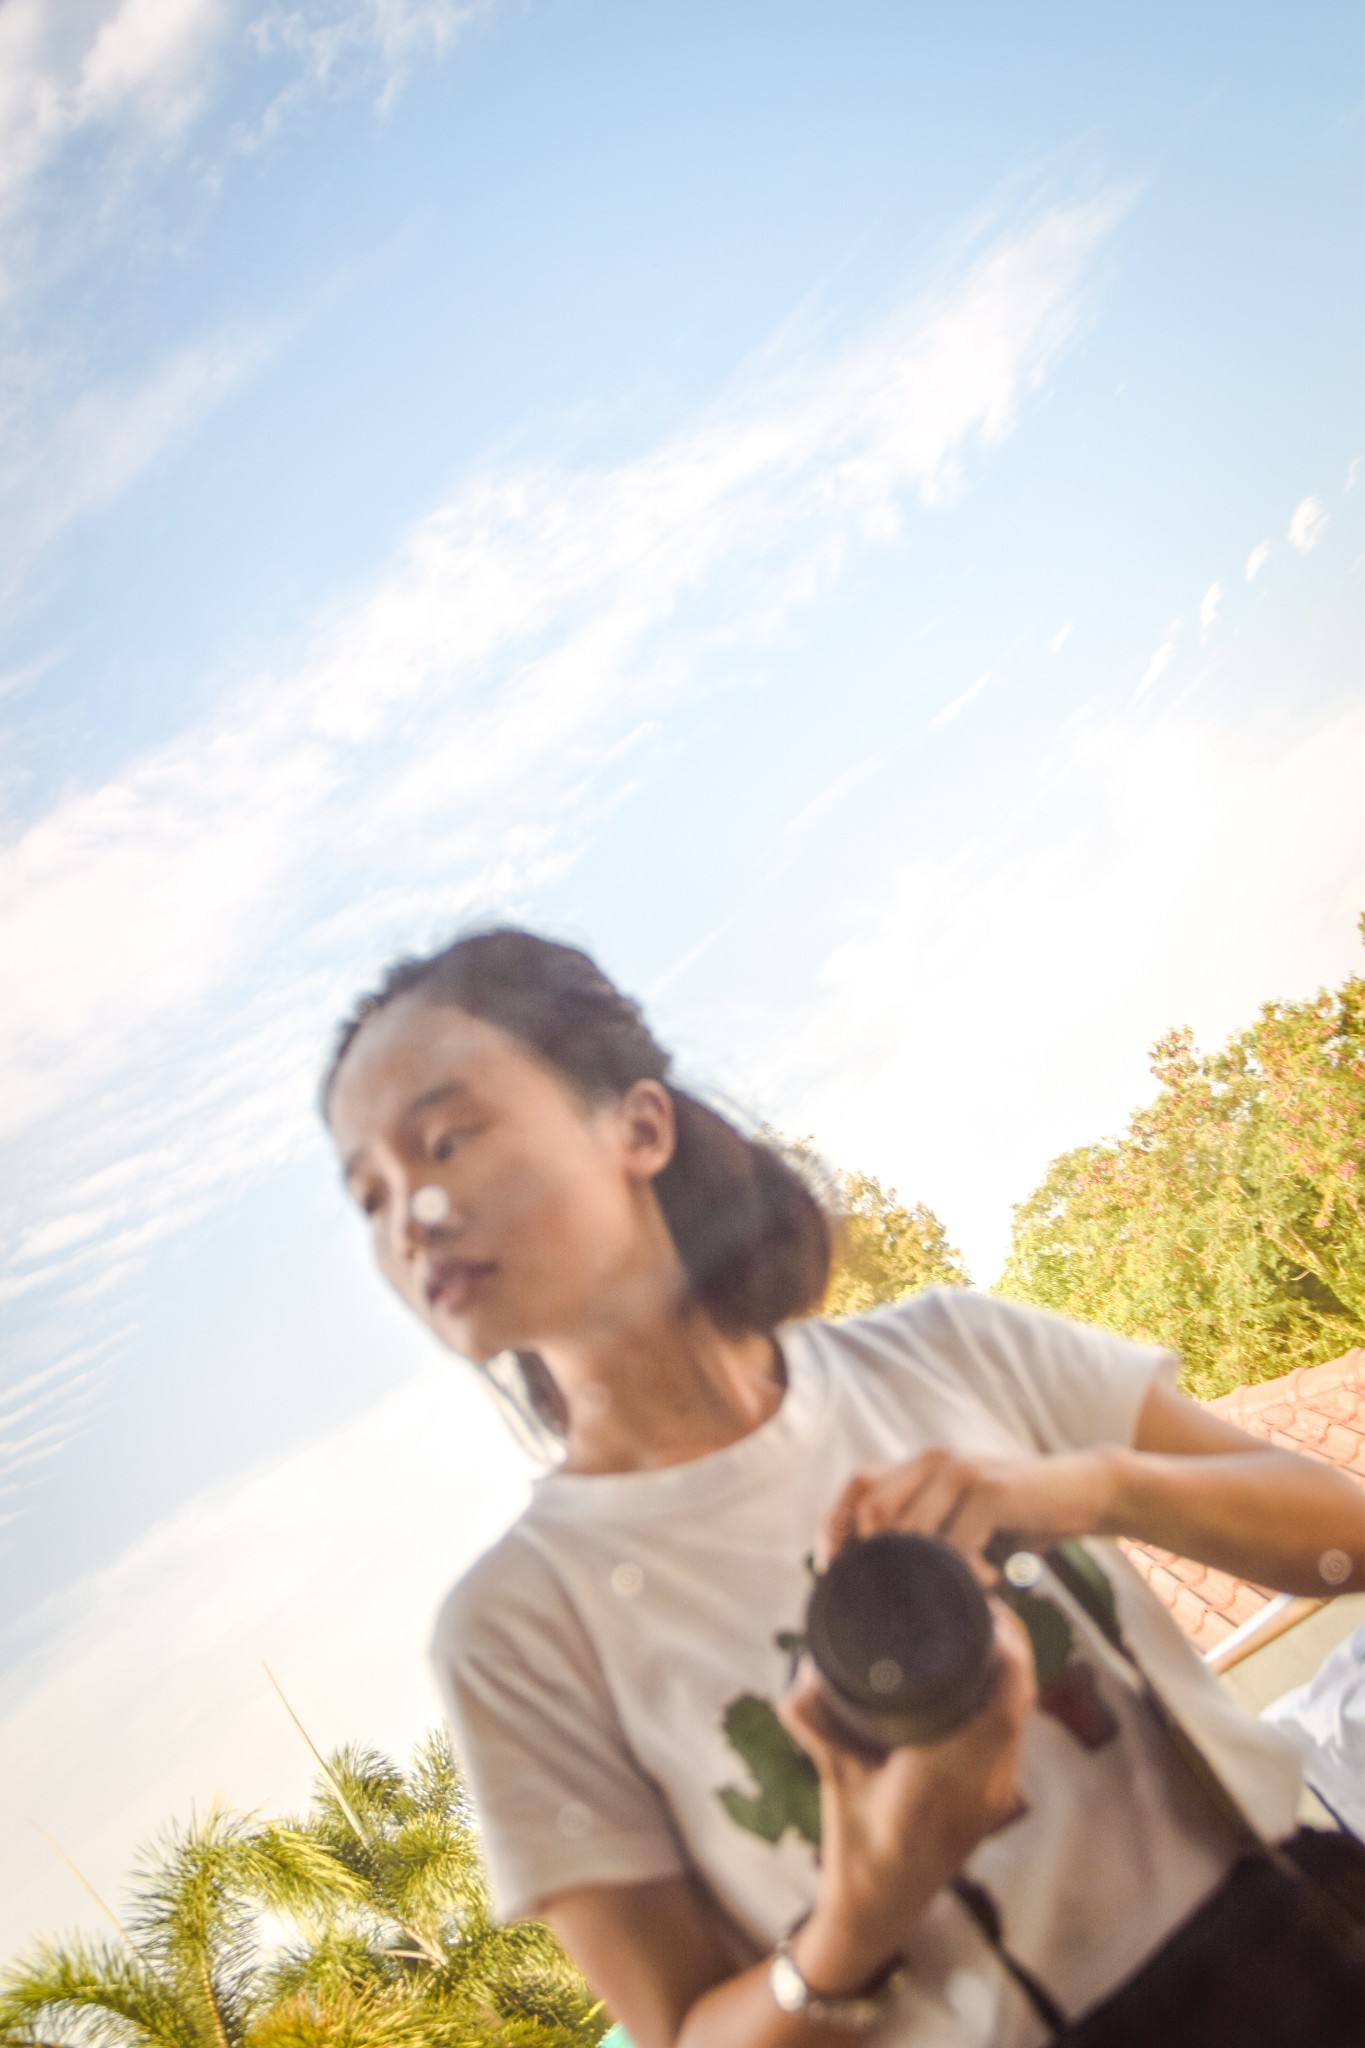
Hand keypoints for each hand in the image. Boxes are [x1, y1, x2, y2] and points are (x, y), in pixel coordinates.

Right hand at [777, 1600, 1036, 1986]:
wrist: (880, 1913)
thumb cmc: (858, 1852)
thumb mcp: (833, 1781)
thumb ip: (816, 1725)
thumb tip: (802, 1674)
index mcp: (947, 1780)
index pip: (1002, 1705)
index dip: (1007, 1651)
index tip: (987, 1608)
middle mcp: (984, 1786)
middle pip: (1019, 1701)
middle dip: (1010, 1646)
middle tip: (978, 1600)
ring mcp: (995, 1794)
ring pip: (1019, 1716)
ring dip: (1011, 1671)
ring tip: (982, 1624)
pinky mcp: (994, 1796)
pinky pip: (1011, 1732)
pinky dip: (1004, 1696)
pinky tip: (981, 1673)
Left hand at [819, 1444, 1122, 1583]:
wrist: (1085, 1491)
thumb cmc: (1020, 1517)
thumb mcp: (967, 1523)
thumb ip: (931, 1538)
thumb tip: (881, 1584)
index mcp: (922, 1464)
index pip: (859, 1486)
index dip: (837, 1526)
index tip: (832, 1572)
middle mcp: (934, 1460)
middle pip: (874, 1509)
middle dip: (872, 1560)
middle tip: (888, 1600)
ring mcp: (961, 1471)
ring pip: (911, 1531)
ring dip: (925, 1575)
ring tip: (955, 1594)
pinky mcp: (989, 1489)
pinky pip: (956, 1544)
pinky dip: (967, 1574)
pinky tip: (991, 1581)